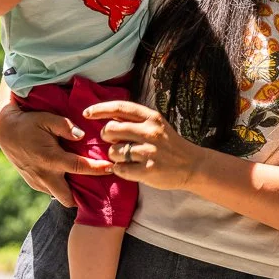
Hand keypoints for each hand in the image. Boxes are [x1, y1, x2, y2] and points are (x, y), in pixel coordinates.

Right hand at [0, 102, 111, 206]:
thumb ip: (65, 126)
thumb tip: (81, 135)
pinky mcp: (32, 183)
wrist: (5, 131)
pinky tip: (68, 177)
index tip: (111, 168)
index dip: (97, 169)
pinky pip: (51, 191)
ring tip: (85, 181)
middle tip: (97, 186)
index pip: (80, 167)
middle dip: (83, 197)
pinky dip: (61, 187)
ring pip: (59, 196)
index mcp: (51, 158)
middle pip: (69, 199)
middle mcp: (44, 175)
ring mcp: (37, 182)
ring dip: (71, 191)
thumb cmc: (29, 122)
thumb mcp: (47, 118)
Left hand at [84, 100, 203, 190]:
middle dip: (106, 136)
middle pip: (111, 129)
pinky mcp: (148, 171)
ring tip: (126, 157)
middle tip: (113, 141)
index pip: (120, 107)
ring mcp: (149, 152)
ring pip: (113, 151)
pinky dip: (120, 169)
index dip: (100, 109)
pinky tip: (129, 168)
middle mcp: (150, 132)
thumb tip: (106, 115)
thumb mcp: (156, 124)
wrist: (192, 165)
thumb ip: (135, 119)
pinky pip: (119, 169)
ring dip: (114, 155)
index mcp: (151, 117)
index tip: (86, 113)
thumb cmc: (169, 144)